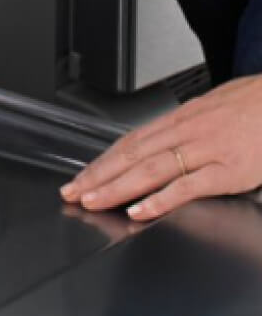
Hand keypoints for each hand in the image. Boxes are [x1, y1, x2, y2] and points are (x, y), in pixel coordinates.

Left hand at [61, 75, 261, 220]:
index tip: (81, 177)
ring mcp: (207, 151)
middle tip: (73, 192)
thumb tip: (159, 143)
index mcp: (181, 119)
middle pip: (132, 156)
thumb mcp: (213, 108)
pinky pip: (188, 186)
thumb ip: (185, 128)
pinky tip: (140, 210)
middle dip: (98, 176)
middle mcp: (187, 132)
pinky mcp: (229, 170)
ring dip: (117, 187)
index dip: (102, 161)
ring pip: (151, 170)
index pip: (130, 141)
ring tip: (93, 201)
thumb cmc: (256, 105)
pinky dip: (161, 199)